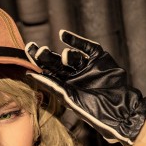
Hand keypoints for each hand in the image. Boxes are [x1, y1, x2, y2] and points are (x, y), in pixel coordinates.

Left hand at [25, 30, 145, 145]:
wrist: (120, 109)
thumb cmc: (94, 111)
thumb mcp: (69, 99)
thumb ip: (52, 85)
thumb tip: (30, 75)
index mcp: (64, 87)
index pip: (47, 73)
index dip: (36, 63)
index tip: (26, 53)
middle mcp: (73, 76)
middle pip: (54, 62)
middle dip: (44, 55)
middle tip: (33, 48)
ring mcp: (85, 67)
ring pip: (69, 56)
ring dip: (62, 54)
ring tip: (61, 58)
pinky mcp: (98, 58)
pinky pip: (85, 47)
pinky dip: (75, 40)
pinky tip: (63, 35)